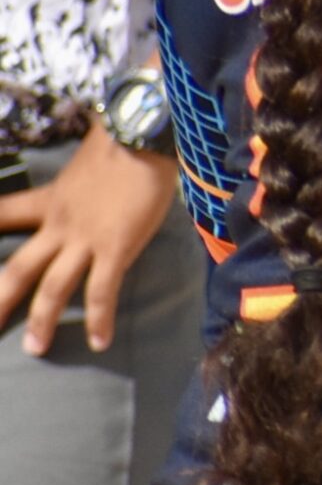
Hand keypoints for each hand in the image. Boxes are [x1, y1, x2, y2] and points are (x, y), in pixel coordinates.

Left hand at [0, 122, 176, 352]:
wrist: (145, 135)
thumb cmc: (123, 140)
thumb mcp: (88, 154)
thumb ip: (80, 171)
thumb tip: (92, 146)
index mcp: (50, 200)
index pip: (1, 215)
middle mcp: (58, 225)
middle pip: (17, 269)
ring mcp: (85, 239)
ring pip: (52, 288)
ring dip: (42, 321)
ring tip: (35, 349)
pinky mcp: (115, 247)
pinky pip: (102, 291)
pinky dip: (98, 319)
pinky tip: (100, 341)